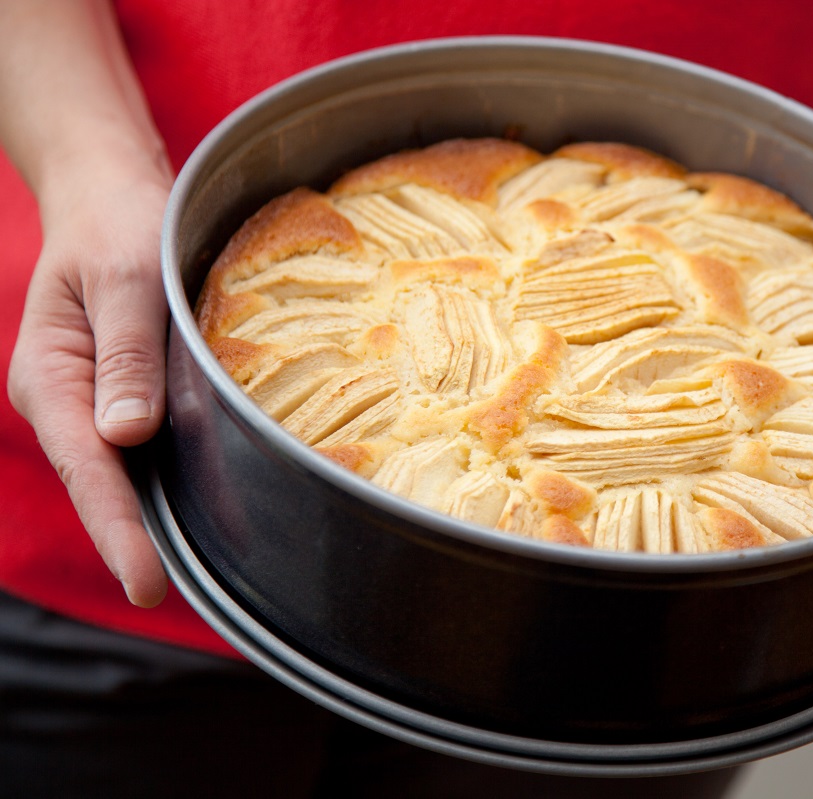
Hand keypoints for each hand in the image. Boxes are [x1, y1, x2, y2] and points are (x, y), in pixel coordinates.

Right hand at [7, 164, 172, 606]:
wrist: (105, 197)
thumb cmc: (117, 228)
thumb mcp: (126, 280)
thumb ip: (127, 355)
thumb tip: (125, 436)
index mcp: (50, 376)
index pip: (88, 467)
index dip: (117, 528)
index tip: (146, 583)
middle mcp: (63, 399)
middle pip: (98, 481)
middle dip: (130, 539)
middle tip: (167, 597)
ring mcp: (86, 402)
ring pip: (116, 471)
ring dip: (144, 517)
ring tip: (187, 572)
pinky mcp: (113, 395)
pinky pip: (132, 448)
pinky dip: (155, 479)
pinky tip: (189, 508)